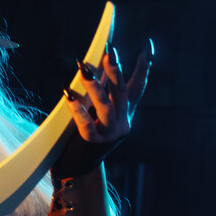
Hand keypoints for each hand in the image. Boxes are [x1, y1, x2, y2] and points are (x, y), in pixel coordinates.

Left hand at [54, 39, 152, 177]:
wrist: (79, 168)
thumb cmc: (86, 135)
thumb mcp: (98, 112)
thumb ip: (102, 92)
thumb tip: (98, 65)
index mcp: (125, 114)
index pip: (137, 88)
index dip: (143, 68)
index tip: (146, 46)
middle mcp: (122, 123)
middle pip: (123, 94)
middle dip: (116, 71)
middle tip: (109, 52)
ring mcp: (110, 135)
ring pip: (106, 108)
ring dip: (96, 88)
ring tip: (84, 70)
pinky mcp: (94, 144)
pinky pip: (86, 126)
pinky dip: (78, 110)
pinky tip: (69, 96)